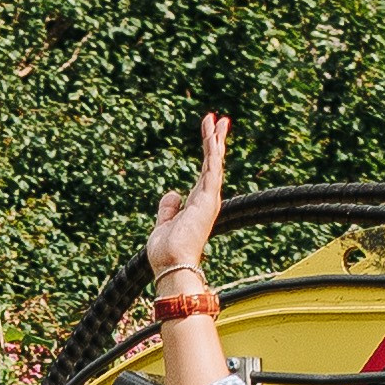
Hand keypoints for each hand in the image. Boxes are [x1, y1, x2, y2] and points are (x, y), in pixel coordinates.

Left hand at [149, 111, 229, 290]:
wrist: (172, 264)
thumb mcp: (164, 224)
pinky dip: (212, 151)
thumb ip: (168, 208)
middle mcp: (206, 200)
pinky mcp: (208, 199)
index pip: (204, 173)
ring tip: (217, 119)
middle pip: (212, 164)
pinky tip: (213, 135)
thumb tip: (172, 192)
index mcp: (197, 205)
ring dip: (215, 140)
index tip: (210, 137)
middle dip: (216, 141)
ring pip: (214, 162)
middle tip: (220, 120)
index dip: (207, 155)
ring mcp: (209, 199)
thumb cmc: (167, 251)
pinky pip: (212, 169)